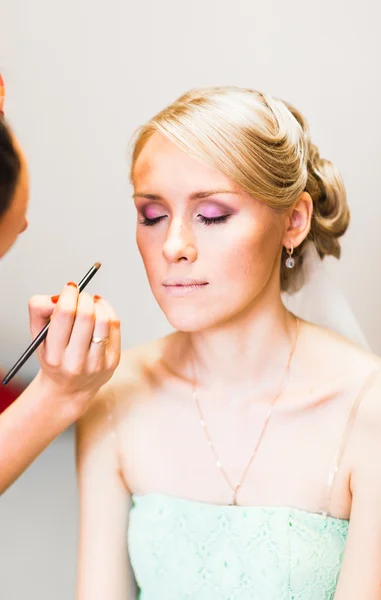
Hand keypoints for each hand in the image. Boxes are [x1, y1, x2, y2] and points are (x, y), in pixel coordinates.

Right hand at [28, 282, 120, 415]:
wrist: (69, 389)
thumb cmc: (53, 355)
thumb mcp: (38, 336)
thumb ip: (39, 309)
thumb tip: (60, 294)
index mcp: (53, 354)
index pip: (64, 314)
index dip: (69, 294)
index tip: (70, 288)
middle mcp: (75, 361)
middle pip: (86, 315)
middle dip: (84, 297)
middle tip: (80, 295)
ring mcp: (97, 363)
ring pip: (103, 319)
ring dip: (97, 304)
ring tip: (90, 303)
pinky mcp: (112, 361)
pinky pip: (115, 325)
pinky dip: (108, 311)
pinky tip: (100, 310)